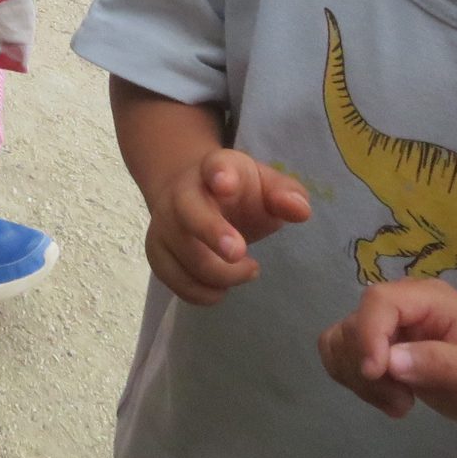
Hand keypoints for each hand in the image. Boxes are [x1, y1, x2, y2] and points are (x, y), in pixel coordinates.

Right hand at [144, 147, 310, 305]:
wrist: (196, 196)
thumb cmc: (240, 193)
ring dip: (220, 274)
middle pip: (188, 211)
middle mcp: (182, 193)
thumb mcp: (267, 186)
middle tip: (240, 252)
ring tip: (250, 269)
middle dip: (211, 231)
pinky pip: (172, 278)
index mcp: (215, 169)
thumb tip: (300, 210)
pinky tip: (221, 289)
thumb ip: (286, 195)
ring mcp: (164, 222)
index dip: (219, 173)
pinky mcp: (156, 249)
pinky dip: (200, 292)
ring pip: (183, 254)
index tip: (226, 183)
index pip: (215, 165)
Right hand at [318, 280, 456, 425]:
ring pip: (341, 343)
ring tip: (399, 403)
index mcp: (427, 299)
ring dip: (360, 380)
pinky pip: (341, 358)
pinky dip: (355, 382)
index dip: (368, 335)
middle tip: (403, 401)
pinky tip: (387, 399)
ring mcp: (386, 327)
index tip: (376, 374)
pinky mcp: (377, 348)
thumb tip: (391, 362)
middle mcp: (401, 306)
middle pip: (354, 324)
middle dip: (368, 369)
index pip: (378, 301)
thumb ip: (439, 363)